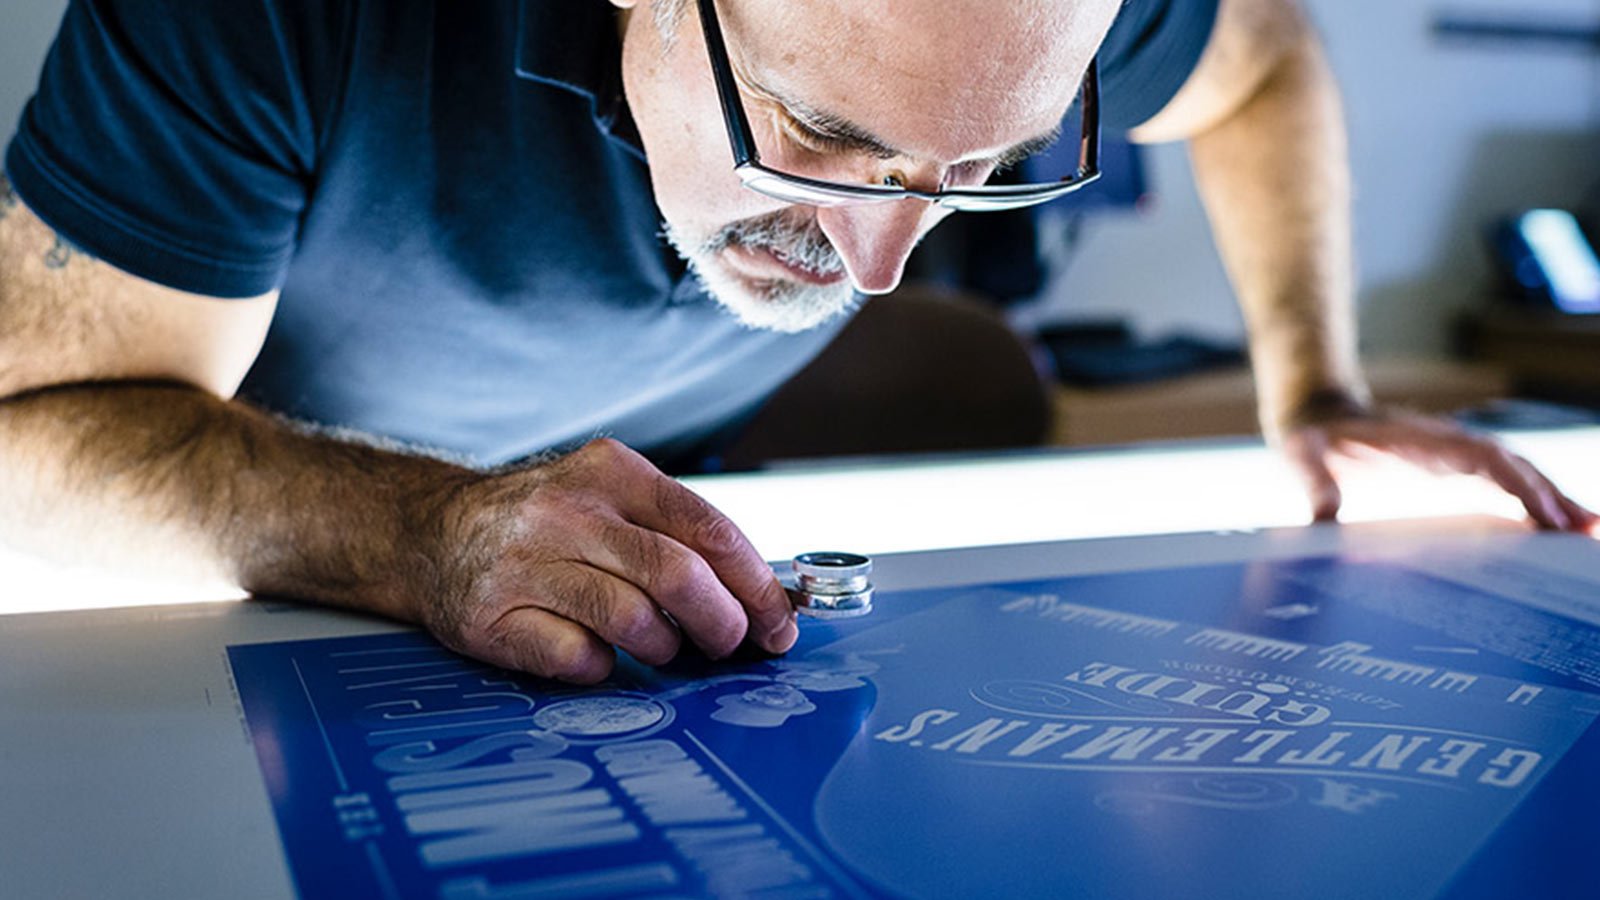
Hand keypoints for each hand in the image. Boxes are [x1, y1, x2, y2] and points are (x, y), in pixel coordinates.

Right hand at [410, 438, 797, 682]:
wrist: (432, 532)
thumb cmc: (546, 525)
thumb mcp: (610, 500)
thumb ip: (677, 536)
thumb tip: (764, 599)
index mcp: (612, 472)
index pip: (707, 526)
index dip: (755, 583)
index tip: (779, 622)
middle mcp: (567, 510)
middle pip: (676, 573)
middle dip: (722, 622)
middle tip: (731, 646)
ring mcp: (525, 562)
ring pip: (632, 619)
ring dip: (666, 648)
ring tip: (664, 650)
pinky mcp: (491, 615)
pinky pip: (576, 656)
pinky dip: (603, 667)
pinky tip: (599, 656)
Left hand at [1279, 408, 1597, 533]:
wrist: (1315, 412)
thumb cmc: (1310, 436)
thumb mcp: (1301, 455)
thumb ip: (1312, 483)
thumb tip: (1321, 515)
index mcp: (1419, 442)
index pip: (1481, 459)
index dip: (1515, 484)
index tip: (1543, 513)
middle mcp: (1447, 446)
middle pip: (1513, 468)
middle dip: (1551, 496)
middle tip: (1589, 530)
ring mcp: (1454, 457)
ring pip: (1515, 476)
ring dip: (1552, 501)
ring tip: (1591, 531)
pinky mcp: (1453, 470)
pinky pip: (1501, 486)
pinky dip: (1531, 504)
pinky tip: (1556, 528)